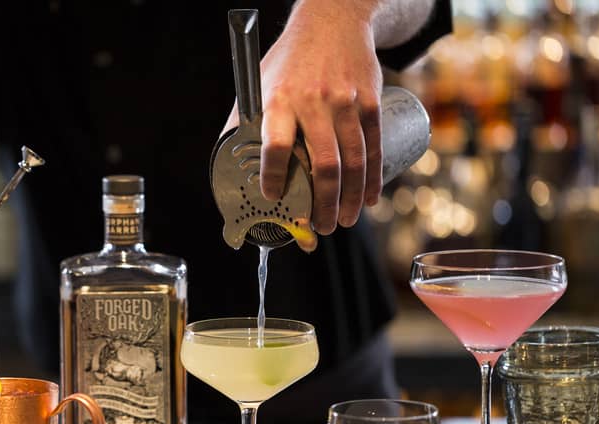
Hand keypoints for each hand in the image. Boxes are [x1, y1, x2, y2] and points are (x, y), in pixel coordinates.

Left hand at [223, 0, 382, 234]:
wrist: (333, 21)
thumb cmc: (290, 59)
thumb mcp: (259, 82)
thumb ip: (244, 122)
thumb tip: (225, 166)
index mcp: (279, 100)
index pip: (275, 146)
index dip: (273, 177)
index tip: (272, 198)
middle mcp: (313, 102)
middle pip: (322, 165)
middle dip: (323, 204)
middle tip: (319, 227)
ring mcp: (346, 102)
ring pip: (352, 162)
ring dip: (349, 200)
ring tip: (343, 221)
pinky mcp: (370, 102)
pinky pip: (373, 148)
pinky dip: (372, 180)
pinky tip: (368, 199)